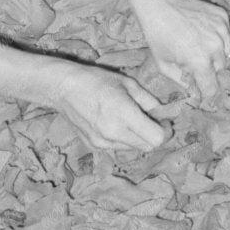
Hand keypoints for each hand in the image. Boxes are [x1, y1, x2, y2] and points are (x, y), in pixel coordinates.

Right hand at [45, 60, 168, 151]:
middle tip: (152, 120)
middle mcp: (113, 133)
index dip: (165, 131)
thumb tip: (163, 114)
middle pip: (147, 147)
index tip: (164, 121)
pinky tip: (114, 122)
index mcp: (124, 114)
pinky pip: (118, 147)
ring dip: (138, 137)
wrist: (64, 88)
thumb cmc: (97, 80)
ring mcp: (102, 143)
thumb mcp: (128, 84)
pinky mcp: (94, 146)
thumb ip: (149, 101)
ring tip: (130, 119)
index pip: (156, 138)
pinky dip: (123, 138)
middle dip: (154, 135)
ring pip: (133, 148)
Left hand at [128, 0, 229, 101]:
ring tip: (199, 44)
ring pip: (226, 51)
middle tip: (195, 61)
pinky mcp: (222, 16)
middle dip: (209, 69)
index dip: (207, 92)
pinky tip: (203, 30)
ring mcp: (221, 30)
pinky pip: (226, 34)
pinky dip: (218, 36)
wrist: (159, 2)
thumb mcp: (163, 64)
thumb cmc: (157, 35)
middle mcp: (215, 47)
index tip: (202, 90)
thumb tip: (194, 90)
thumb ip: (181, 81)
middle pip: (220, 69)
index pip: (212, 88)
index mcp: (200, 62)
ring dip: (216, 53)